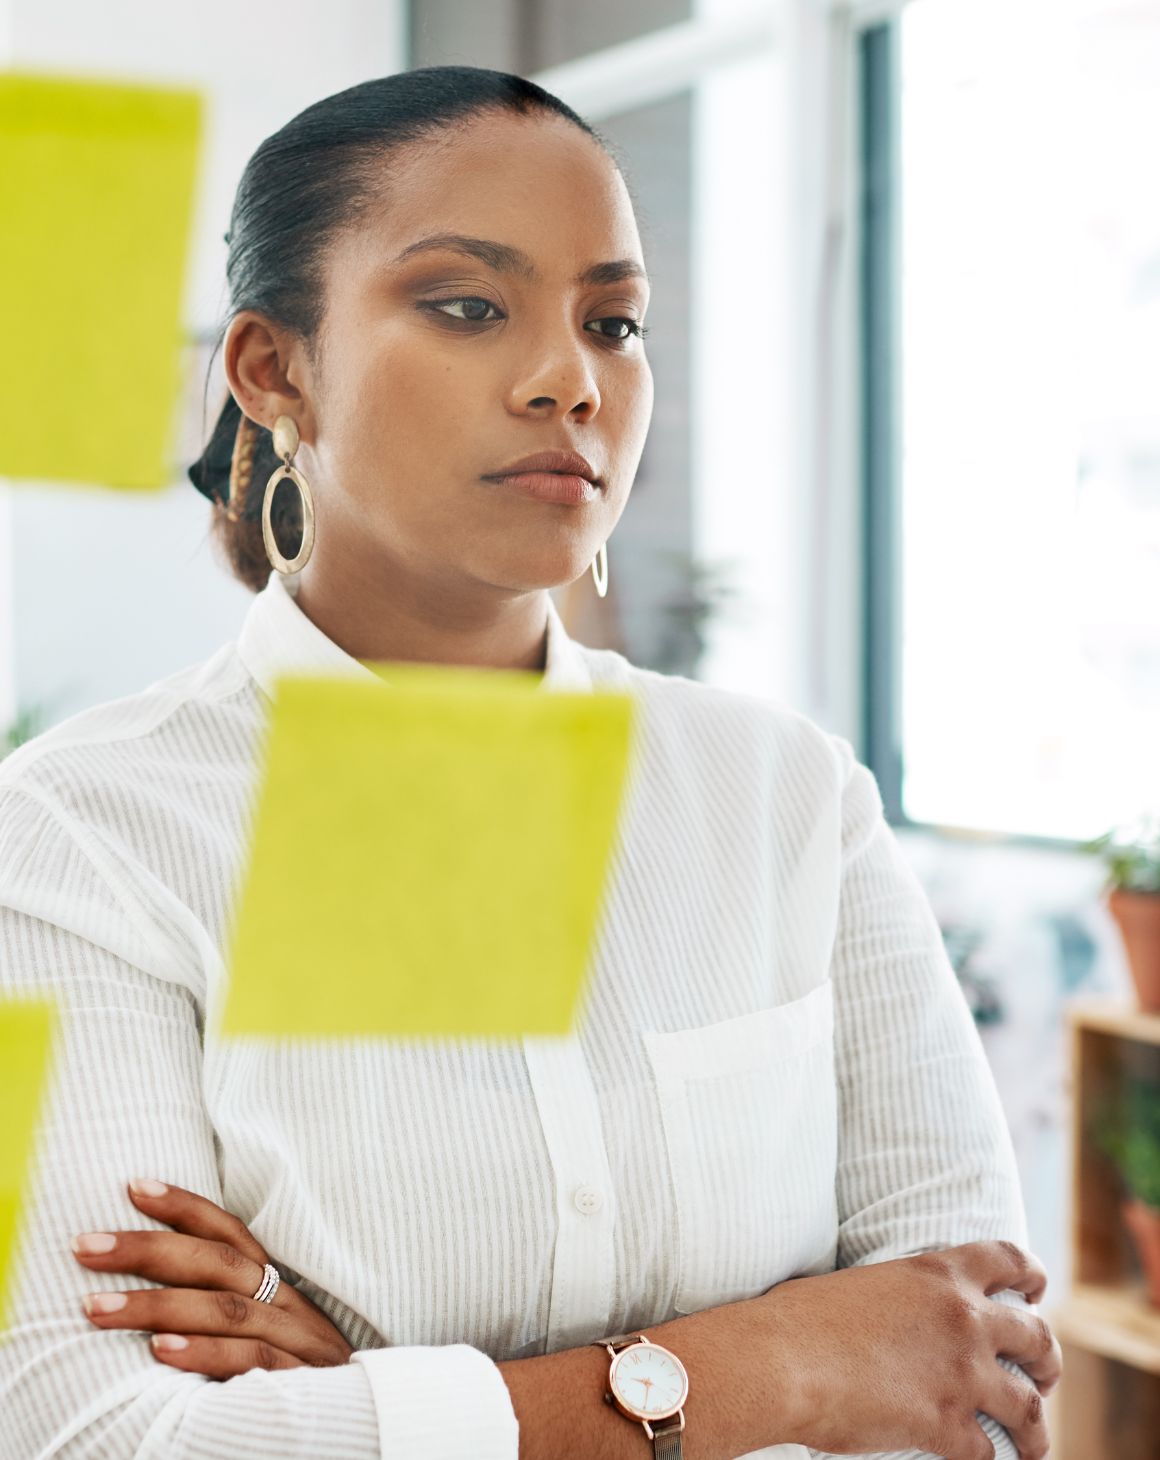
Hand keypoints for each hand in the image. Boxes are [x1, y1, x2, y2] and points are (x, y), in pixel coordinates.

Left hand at [71, 1179, 354, 1377]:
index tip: (133, 1186)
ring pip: (226, 1309)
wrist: (359, 1428)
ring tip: (97, 1307)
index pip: (231, 1235)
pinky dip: (204, 1352)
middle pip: (218, 1263)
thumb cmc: (296, 1384)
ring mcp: (297, 1343)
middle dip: (148, 1250)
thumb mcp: (265, 1339)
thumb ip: (224, 1314)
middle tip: (85, 1245)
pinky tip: (160, 1349)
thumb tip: (152, 1294)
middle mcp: (287, 1306)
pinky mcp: (299, 1384)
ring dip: (156, 1305)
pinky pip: (251, 1360)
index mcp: (277, 1291)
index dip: (186, 1207)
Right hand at [756, 1240, 1060, 1459]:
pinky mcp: (947, 1424)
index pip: (1009, 1260)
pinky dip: (990, 1459)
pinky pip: (988, 1450)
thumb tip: (896, 1318)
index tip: (1037, 1292)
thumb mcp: (863, 1284)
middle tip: (1044, 1374)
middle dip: (1047, 1360)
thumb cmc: (799, 1317)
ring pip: (1028, 1404)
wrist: (780, 1359)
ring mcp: (961, 1373)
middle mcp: (962, 1318)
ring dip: (1036, 1429)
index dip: (1032, 1275)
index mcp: (938, 1273)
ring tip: (1034, 1443)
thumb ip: (898, 1297)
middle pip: (1036, 1336)